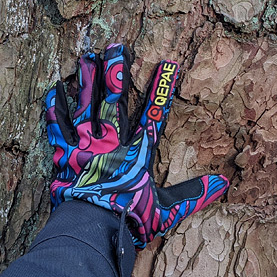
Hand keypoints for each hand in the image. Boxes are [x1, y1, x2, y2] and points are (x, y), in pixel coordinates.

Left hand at [44, 43, 228, 248]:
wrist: (92, 229)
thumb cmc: (130, 219)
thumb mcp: (167, 209)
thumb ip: (192, 194)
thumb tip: (223, 184)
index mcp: (137, 152)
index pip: (153, 113)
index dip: (161, 88)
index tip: (167, 63)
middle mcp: (111, 141)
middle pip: (113, 99)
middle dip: (115, 71)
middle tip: (115, 47)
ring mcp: (85, 145)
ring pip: (85, 105)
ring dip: (86, 80)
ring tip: (86, 57)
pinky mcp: (64, 154)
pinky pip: (57, 126)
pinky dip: (54, 108)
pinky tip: (53, 89)